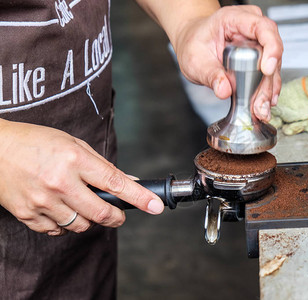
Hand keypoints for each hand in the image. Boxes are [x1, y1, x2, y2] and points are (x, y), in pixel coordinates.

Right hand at [0, 120, 163, 235]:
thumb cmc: (36, 142)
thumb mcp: (74, 144)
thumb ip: (102, 165)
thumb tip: (129, 182)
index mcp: (74, 159)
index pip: (115, 183)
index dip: (139, 197)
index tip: (156, 206)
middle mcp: (60, 182)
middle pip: (102, 213)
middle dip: (116, 217)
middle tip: (118, 214)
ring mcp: (42, 201)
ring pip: (81, 225)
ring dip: (89, 219)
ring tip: (80, 203)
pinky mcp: (28, 214)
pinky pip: (57, 231)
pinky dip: (65, 224)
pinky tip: (60, 208)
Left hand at [172, 5, 282, 122]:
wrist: (193, 44)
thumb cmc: (194, 43)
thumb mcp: (195, 60)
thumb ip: (210, 74)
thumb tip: (224, 90)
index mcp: (234, 19)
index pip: (263, 28)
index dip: (271, 48)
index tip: (267, 69)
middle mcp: (251, 29)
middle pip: (271, 52)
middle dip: (267, 81)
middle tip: (260, 103)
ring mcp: (258, 43)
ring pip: (272, 66)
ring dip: (268, 90)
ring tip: (261, 109)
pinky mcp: (259, 59)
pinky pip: (268, 75)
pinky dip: (266, 91)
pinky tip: (265, 104)